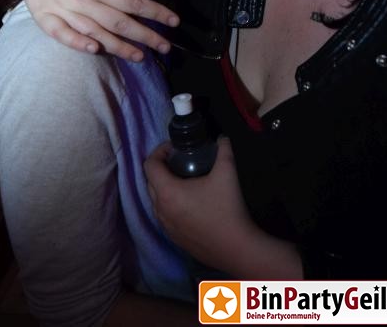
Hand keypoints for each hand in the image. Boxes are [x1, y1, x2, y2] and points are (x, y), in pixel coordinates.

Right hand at [16, 0, 178, 59]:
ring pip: (96, 34)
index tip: (173, 22)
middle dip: (146, 36)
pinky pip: (63, 35)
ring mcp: (62, 10)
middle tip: (165, 47)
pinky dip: (78, 44)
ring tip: (141, 57)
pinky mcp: (44, 17)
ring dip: (120, 47)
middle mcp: (82, 0)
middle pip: (120, 23)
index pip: (133, 3)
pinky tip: (95, 50)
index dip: (156, 13)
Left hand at [145, 138, 256, 272]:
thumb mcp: (227, 172)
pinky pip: (164, 215)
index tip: (175, 148)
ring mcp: (166, 227)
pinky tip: (191, 202)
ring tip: (185, 180)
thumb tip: (222, 138)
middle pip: (150, 181)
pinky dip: (170, 203)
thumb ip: (224, 149)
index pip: (150, 165)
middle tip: (181, 160)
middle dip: (162, 167)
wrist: (237, 248)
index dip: (159, 151)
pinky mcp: (174, 239)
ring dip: (165, 186)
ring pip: (156, 200)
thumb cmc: (227, 208)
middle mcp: (160, 210)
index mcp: (167, 192)